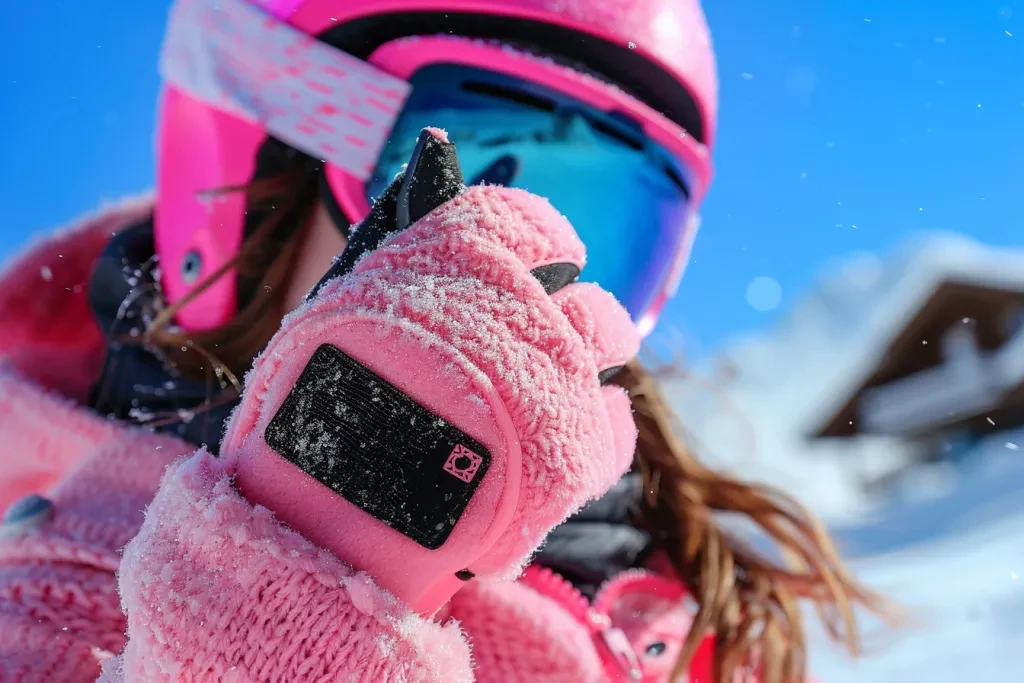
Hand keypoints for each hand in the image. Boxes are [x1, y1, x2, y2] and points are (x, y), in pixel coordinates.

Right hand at [223, 128, 639, 613]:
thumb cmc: (320, 396)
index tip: (536, 268)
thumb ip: (400, 222)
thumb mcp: (347, 296)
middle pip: (586, 296)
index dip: (538, 247)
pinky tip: (542, 448)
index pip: (532, 222)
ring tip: (528, 407)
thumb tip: (436, 144)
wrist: (324, 512)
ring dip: (578, 368)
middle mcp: (525, 305)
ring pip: (609, 347)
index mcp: (465, 253)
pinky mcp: (578, 451)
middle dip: (567, 321)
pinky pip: (615, 423)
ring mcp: (558, 378)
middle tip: (523, 356)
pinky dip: (590, 430)